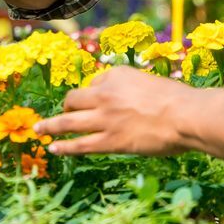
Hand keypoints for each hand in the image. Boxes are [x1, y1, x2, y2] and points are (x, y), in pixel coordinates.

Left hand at [36, 67, 189, 156]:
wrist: (185, 115)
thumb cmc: (178, 100)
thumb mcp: (152, 83)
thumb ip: (135, 88)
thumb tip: (131, 100)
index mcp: (118, 75)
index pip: (97, 81)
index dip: (98, 92)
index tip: (101, 100)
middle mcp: (105, 94)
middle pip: (74, 98)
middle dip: (67, 105)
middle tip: (63, 111)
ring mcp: (104, 118)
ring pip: (68, 121)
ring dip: (50, 125)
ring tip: (38, 129)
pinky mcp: (109, 141)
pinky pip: (80, 145)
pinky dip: (64, 146)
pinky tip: (53, 148)